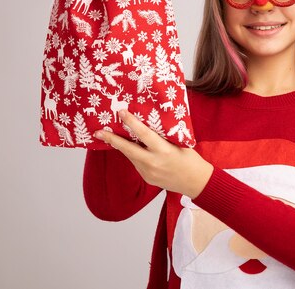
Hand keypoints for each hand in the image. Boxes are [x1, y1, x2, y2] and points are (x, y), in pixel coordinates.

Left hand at [93, 109, 212, 198]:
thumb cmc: (191, 159)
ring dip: (122, 146)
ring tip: (109, 137)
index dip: (131, 123)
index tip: (121, 112)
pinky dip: (134, 155)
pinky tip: (132, 149)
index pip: (144, 134)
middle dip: (112, 140)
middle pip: (128, 149)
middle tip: (98, 132)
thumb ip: (164, 136)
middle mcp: (153, 163)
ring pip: (131, 156)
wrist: (196, 182)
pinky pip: (137, 163)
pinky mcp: (147, 178)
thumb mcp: (181, 143)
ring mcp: (148, 173)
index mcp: (164, 151)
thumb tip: (149, 123)